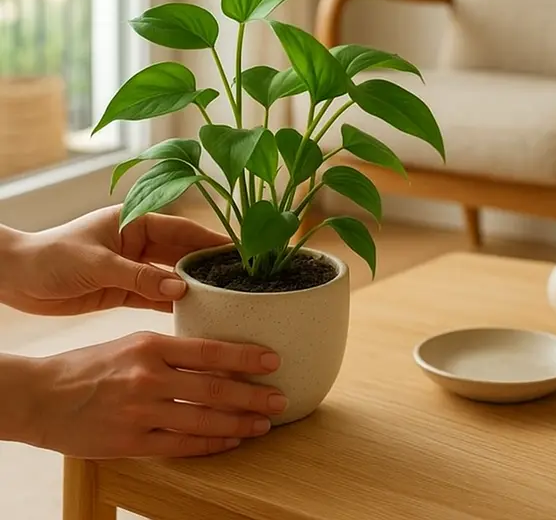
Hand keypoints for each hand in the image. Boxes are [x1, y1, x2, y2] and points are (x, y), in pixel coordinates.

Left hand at [0, 206, 228, 314]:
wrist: (15, 278)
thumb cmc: (51, 258)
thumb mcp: (96, 264)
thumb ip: (138, 277)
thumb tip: (179, 289)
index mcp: (134, 221)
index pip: (181, 229)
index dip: (209, 239)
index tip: (236, 251)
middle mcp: (137, 243)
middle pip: (181, 253)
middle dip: (207, 265)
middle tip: (238, 279)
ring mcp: (132, 267)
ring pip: (171, 277)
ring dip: (192, 288)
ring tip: (222, 299)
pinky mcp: (123, 290)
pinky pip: (155, 298)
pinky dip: (172, 306)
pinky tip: (193, 315)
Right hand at [23, 332, 285, 457]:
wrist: (42, 396)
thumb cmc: (90, 365)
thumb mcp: (131, 343)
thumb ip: (171, 349)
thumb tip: (215, 354)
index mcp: (151, 347)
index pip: (209, 351)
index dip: (245, 357)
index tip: (273, 361)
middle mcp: (149, 379)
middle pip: (213, 389)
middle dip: (253, 396)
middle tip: (280, 398)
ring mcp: (141, 413)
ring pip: (203, 421)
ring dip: (239, 423)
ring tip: (264, 424)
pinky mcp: (131, 442)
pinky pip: (181, 446)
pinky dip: (211, 445)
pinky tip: (232, 441)